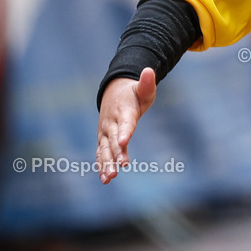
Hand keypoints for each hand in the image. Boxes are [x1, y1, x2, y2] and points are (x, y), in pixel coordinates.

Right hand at [95, 68, 156, 183]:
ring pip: (104, 149)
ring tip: (109, 178)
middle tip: (119, 168)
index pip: (125, 123)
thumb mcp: (143, 88)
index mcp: (123, 111)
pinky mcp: (103, 139)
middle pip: (113, 140)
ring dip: (106, 164)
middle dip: (115, 154)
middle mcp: (111, 123)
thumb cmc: (133, 93)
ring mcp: (105, 132)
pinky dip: (101, 165)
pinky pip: (101, 153)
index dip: (124, 132)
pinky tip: (105, 179)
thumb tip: (149, 71)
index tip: (124, 142)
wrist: (114, 92)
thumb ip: (147, 83)